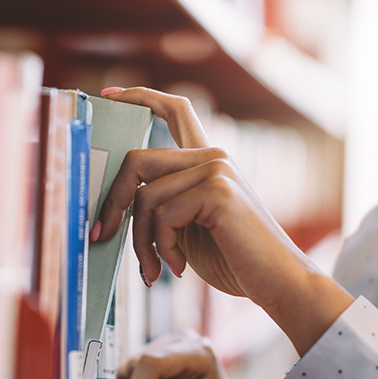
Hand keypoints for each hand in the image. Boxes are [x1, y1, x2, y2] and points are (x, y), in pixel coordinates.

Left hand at [96, 87, 353, 355]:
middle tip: (102, 233)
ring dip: (141, 241)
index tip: (109, 97)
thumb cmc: (232, 258)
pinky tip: (177, 267)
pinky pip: (163, 215)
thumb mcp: (189, 227)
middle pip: (138, 159)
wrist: (276, 282)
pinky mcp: (218, 191)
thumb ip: (163, 206)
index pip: (174, 110)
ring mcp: (217, 170)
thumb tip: (115, 207)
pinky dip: (161, 248)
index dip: (139, 97)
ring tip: (154, 269)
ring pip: (145, 195)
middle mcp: (213, 157)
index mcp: (208, 161)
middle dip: (112, 200)